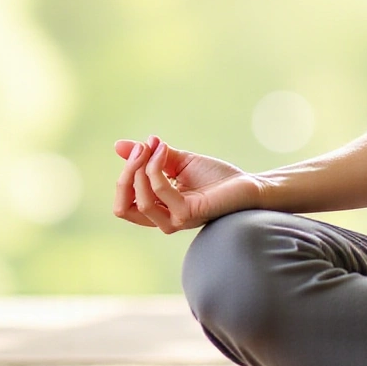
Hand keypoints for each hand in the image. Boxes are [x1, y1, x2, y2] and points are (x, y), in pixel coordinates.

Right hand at [111, 135, 260, 233]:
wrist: (248, 184)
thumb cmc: (215, 177)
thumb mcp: (177, 161)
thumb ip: (149, 157)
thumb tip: (119, 145)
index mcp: (159, 209)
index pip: (124, 203)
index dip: (125, 175)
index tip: (140, 146)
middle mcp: (164, 219)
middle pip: (123, 207)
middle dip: (126, 173)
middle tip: (141, 147)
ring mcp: (176, 219)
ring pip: (140, 201)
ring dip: (141, 168)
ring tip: (155, 146)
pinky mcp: (188, 213)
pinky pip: (160, 192)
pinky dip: (156, 167)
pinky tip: (164, 150)